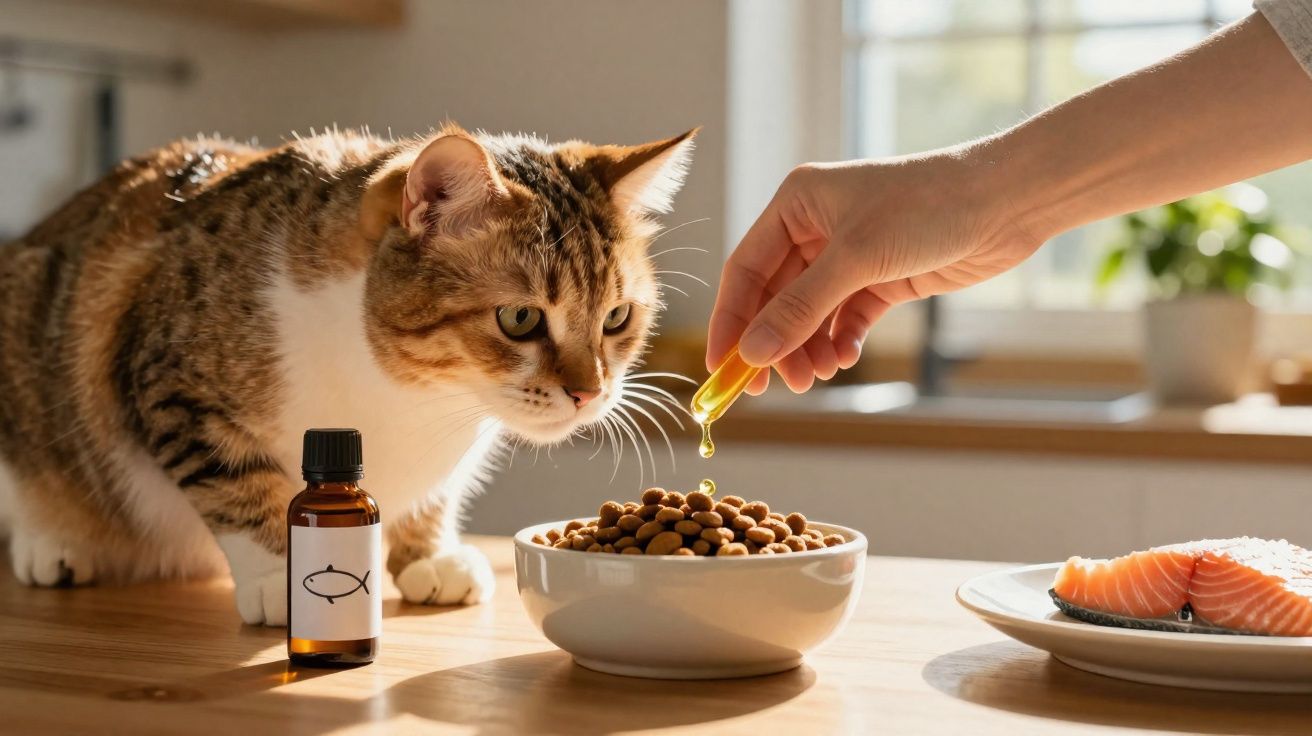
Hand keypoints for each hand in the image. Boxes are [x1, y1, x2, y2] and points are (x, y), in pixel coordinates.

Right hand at [707, 150, 1042, 393]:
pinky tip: (845, 358)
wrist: (1006, 202)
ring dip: (807, 347)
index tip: (721, 367)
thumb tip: (752, 353)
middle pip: (774, 297)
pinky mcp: (879, 277)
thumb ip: (800, 308)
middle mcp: (815, 227)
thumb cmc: (928, 207)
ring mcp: (848, 254)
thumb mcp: (857, 259)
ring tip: (818, 375)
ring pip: (808, 313)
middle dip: (774, 342)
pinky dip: (839, 341)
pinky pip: (843, 319)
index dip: (730, 320)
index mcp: (796, 204)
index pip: (745, 269)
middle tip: (772, 387)